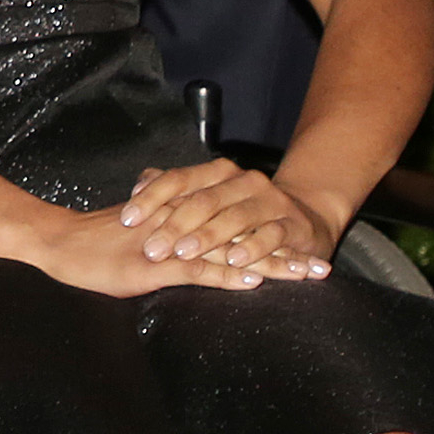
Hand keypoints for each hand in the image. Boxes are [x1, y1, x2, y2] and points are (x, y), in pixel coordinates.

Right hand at [11, 184, 308, 296]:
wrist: (57, 244)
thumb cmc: (94, 242)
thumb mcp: (137, 229)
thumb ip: (165, 224)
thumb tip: (186, 225)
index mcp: (180, 213)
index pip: (236, 222)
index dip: (271, 234)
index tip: (305, 248)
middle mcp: (181, 222)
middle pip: (243, 235)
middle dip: (284, 251)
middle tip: (321, 266)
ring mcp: (170, 242)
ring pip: (229, 251)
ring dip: (269, 265)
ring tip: (304, 276)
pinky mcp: (155, 264)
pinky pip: (197, 269)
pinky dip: (227, 275)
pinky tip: (254, 281)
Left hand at [112, 157, 337, 278]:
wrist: (306, 219)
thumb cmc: (246, 214)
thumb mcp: (212, 200)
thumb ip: (176, 191)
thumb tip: (138, 185)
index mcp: (218, 172)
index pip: (178, 179)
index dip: (151, 198)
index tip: (126, 218)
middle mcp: (243, 181)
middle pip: (203, 200)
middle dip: (174, 225)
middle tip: (152, 248)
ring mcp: (270, 201)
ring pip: (234, 216)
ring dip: (207, 236)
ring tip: (184, 253)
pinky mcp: (292, 225)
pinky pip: (271, 235)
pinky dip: (252, 248)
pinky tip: (236, 261)